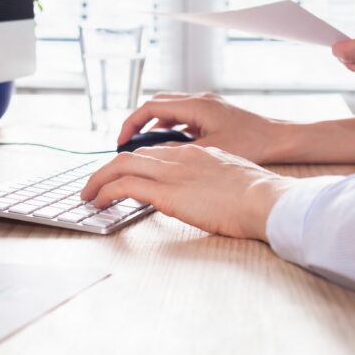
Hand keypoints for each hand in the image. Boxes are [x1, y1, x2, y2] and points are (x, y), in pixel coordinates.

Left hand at [81, 145, 293, 240]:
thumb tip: (203, 192)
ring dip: (99, 179)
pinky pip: (124, 186)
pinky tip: (99, 202)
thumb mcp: (230, 178)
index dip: (133, 162)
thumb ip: (211, 179)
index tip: (122, 174)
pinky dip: (106, 191)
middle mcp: (179, 157)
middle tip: (95, 184)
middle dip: (108, 169)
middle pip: (132, 156)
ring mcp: (172, 172)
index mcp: (196, 153)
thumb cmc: (258, 196)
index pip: (154, 152)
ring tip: (88, 195)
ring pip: (121, 166)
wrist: (265, 199)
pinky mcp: (166, 192)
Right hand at [117, 93, 287, 164]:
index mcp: (196, 105)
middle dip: (139, 123)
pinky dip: (171, 128)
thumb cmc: (252, 143)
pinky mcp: (214, 114)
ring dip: (155, 126)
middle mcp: (200, 100)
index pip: (151, 107)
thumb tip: (153, 156)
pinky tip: (171, 147)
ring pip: (171, 110)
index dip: (132, 123)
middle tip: (127, 144)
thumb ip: (178, 151)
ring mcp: (207, 106)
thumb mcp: (209, 151)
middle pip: (157, 105)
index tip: (121, 141)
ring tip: (145, 148)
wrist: (281, 139)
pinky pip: (184, 117)